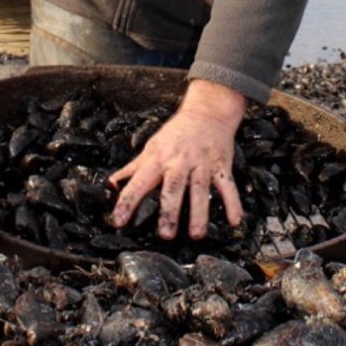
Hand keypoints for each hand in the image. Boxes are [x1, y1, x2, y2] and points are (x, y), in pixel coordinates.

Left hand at [108, 79, 246, 239]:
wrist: (207, 111)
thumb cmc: (176, 132)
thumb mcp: (152, 146)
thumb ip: (133, 167)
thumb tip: (111, 183)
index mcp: (159, 157)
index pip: (139, 181)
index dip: (128, 201)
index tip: (118, 221)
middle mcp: (180, 161)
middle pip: (173, 186)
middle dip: (170, 210)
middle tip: (165, 235)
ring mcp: (202, 163)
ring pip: (200, 189)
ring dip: (199, 212)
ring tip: (197, 234)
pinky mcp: (221, 164)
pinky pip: (228, 185)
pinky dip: (233, 203)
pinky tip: (235, 221)